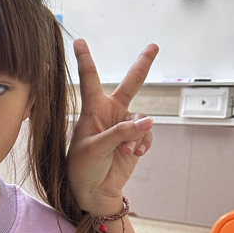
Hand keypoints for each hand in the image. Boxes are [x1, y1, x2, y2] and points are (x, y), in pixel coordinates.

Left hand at [68, 39, 158, 215]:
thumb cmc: (83, 168)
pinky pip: (147, 134)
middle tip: (154, 46)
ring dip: (136, 135)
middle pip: (130, 84)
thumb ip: (119, 133)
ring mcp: (124, 126)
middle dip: (142, 65)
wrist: (94, 191)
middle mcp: (109, 113)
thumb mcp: (95, 149)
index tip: (79, 41)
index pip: (89, 79)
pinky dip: (142, 143)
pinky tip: (133, 153)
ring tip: (124, 150)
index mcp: (92, 110)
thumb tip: (146, 121)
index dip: (85, 60)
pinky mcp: (135, 139)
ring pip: (141, 118)